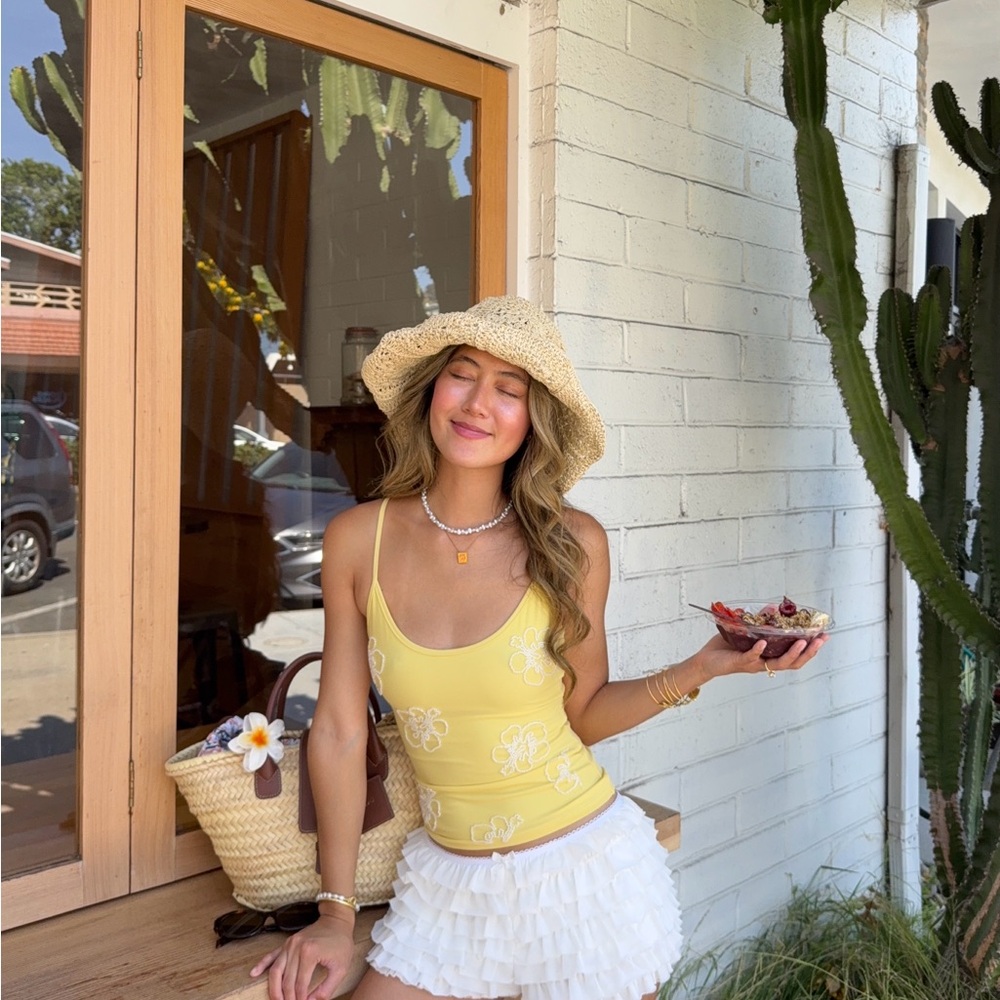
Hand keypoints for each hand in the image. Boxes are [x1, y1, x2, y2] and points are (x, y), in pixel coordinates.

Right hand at [251, 914, 355, 999]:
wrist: (337, 920)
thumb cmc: (341, 943)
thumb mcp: (341, 968)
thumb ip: (327, 988)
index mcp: (310, 953)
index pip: (300, 985)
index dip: (301, 999)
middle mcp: (296, 948)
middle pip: (286, 980)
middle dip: (287, 998)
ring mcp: (289, 944)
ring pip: (275, 971)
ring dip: (274, 988)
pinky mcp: (286, 942)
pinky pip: (271, 955)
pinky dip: (262, 964)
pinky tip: (254, 973)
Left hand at [693, 632, 828, 680]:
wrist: (708, 660)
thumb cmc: (728, 647)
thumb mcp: (748, 632)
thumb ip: (761, 622)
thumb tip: (774, 607)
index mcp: (771, 657)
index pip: (796, 656)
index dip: (811, 648)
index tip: (824, 636)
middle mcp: (766, 663)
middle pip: (794, 663)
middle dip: (810, 652)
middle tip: (821, 640)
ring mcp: (754, 664)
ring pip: (778, 663)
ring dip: (792, 653)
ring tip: (803, 642)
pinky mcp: (740, 662)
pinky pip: (751, 657)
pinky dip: (758, 651)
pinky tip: (763, 643)